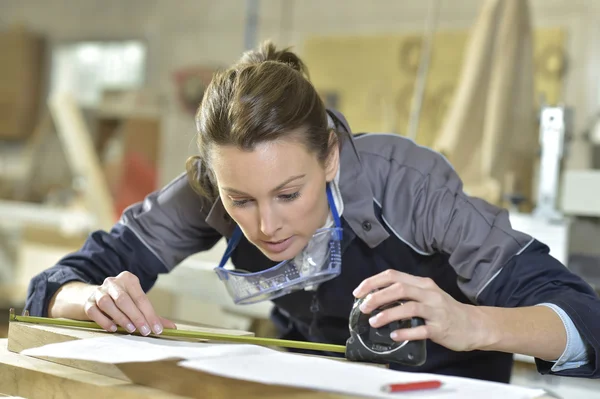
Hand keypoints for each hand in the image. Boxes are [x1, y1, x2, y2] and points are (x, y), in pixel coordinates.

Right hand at [84, 271, 175, 334]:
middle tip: (145, 331)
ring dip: (120, 317)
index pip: (141, 298)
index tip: (157, 329)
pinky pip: (94, 311)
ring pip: (107, 303)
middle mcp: (113, 282)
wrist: (93, 298)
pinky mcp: (87, 302)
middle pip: (124, 299)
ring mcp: (98, 291)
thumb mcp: (137, 304)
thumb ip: (152, 315)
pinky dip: (104, 320)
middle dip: (136, 316)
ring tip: (129, 329)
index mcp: (128, 279)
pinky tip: (113, 328)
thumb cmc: (121, 302)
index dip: (150, 314)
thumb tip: (172, 327)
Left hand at [352, 270, 485, 351]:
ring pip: (409, 307)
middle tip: (363, 308)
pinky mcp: (441, 328)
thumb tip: (376, 298)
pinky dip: (406, 332)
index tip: (358, 292)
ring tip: (374, 322)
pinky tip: (395, 335)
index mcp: (422, 283)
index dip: (373, 282)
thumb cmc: (444, 310)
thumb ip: (405, 294)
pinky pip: (421, 330)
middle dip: (377, 297)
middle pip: (399, 289)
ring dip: (388, 314)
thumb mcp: (426, 295)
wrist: (474, 325)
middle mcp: (428, 293)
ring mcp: (436, 311)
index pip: (393, 275)